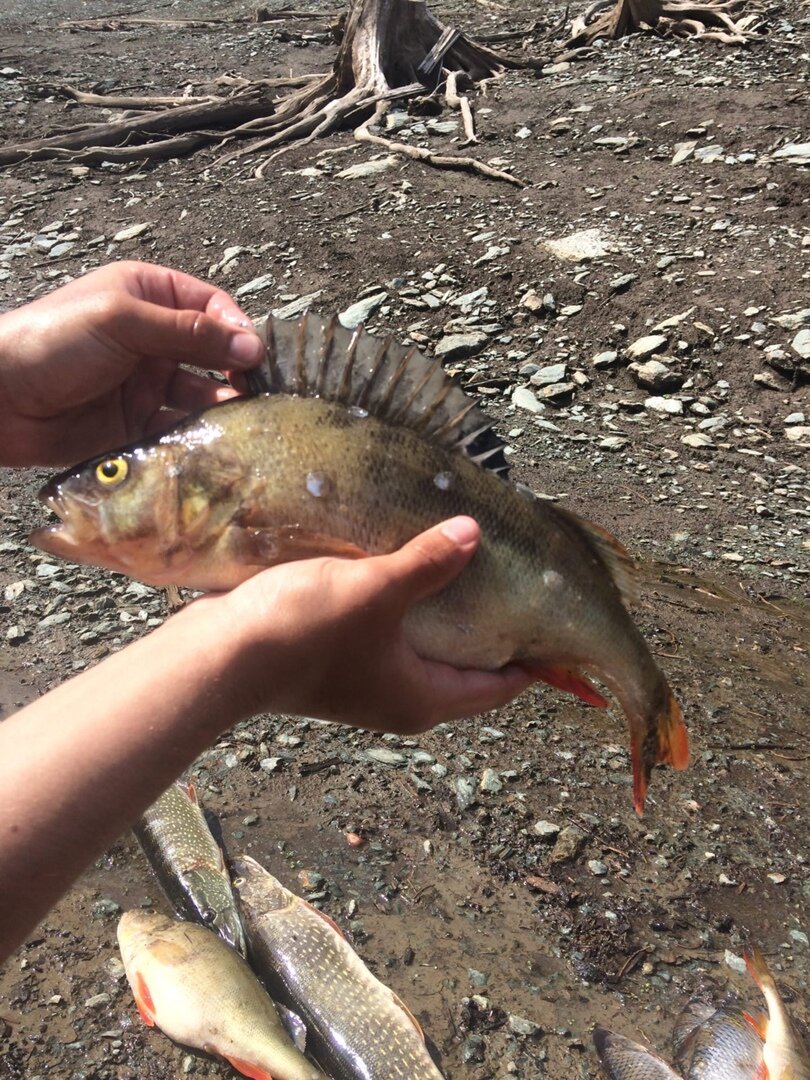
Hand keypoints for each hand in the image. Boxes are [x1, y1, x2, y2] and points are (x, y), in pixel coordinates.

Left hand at [0, 261, 263, 465]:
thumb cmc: (52, 341)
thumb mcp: (123, 320)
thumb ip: (189, 332)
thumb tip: (252, 345)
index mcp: (149, 297)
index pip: (211, 308)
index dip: (237, 329)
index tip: (256, 356)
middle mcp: (153, 340)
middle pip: (214, 354)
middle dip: (239, 372)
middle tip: (261, 395)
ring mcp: (146, 385)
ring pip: (202, 396)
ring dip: (224, 409)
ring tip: (245, 424)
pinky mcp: (138, 426)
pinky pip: (179, 431)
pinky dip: (199, 438)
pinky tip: (216, 445)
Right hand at [203, 517, 533, 733]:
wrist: (220, 657)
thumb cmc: (306, 632)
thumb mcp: (377, 590)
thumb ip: (429, 563)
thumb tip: (473, 533)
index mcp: (426, 698)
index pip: (502, 684)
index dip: (533, 656)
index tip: (556, 619)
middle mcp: (403, 700)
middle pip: (469, 667)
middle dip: (493, 628)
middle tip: (516, 580)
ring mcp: (370, 684)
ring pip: (428, 650)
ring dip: (448, 615)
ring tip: (469, 566)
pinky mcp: (341, 663)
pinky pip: (394, 639)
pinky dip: (411, 612)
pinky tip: (410, 571)